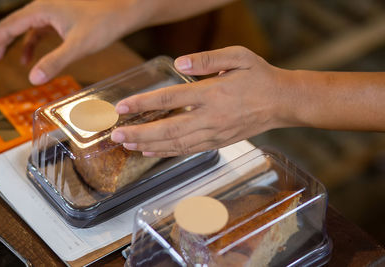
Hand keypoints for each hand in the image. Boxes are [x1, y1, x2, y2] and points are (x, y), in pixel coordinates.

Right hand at [0, 0, 145, 84]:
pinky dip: (30, 45)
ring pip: (23, 30)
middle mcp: (42, 8)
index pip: (7, 28)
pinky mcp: (60, 19)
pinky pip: (37, 32)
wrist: (124, 10)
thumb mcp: (78, 46)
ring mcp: (51, 13)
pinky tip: (26, 60)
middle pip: (11, 27)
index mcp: (41, 10)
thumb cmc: (105, 23)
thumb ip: (54, 62)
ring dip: (10, 46)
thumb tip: (32, 79)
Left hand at [111, 46, 296, 156]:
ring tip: (128, 145)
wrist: (283, 102)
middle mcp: (211, 117)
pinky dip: (168, 152)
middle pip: (168, 128)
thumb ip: (207, 59)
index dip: (143, 104)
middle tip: (116, 135)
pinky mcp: (219, 142)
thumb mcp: (238, 56)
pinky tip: (152, 151)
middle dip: (139, 133)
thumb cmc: (260, 77)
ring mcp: (215, 133)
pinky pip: (189, 150)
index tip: (122, 107)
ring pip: (176, 144)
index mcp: (212, 93)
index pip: (170, 99)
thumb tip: (179, 64)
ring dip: (149, 145)